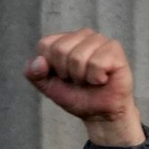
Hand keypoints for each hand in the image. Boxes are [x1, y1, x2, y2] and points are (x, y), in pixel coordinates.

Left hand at [24, 28, 144, 146]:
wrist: (99, 113)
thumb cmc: (76, 95)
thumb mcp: (48, 86)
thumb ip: (34, 74)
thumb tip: (38, 61)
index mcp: (63, 40)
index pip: (44, 45)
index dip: (49, 67)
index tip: (61, 76)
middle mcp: (82, 35)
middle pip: (60, 50)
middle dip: (65, 73)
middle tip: (77, 80)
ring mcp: (99, 39)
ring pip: (78, 57)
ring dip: (82, 77)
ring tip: (90, 79)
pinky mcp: (114, 48)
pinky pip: (97, 63)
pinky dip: (96, 78)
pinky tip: (102, 78)